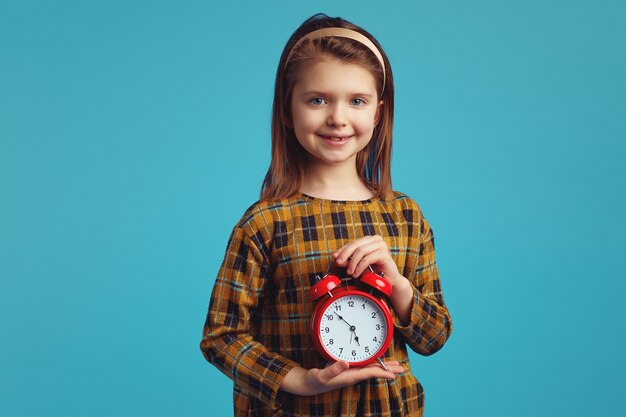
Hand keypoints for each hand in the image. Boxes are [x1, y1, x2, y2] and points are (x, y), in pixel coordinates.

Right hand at [279, 361, 403, 395]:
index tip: (394, 373)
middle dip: (388, 370)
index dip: (382, 373)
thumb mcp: (321, 375)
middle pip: (374, 372)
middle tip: (402, 368)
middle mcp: (352, 375)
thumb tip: (345, 364)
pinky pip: (364, 365)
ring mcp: (350, 373)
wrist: (308, 384)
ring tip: (395, 365)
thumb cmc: (314, 381)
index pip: (369, 374)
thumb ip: (332, 370)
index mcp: (349, 376)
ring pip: (370, 368)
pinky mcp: (346, 369)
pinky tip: (376, 362)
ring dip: (383, 366)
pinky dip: (372, 363)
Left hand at [334, 235, 413, 324]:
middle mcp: (375, 240)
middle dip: (345, 254)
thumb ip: (348, 260)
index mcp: (369, 240)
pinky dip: (360, 267)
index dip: (342, 250)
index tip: (334, 257)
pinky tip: (357, 274)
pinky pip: (367, 259)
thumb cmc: (374, 271)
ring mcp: (381, 245)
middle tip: (338, 263)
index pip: (352, 243)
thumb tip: (336, 257)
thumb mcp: (358, 265)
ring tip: (350, 272)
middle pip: (355, 245)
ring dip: (352, 263)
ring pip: (360, 251)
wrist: (389, 281)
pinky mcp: (384, 254)